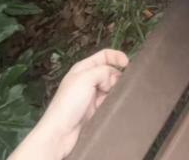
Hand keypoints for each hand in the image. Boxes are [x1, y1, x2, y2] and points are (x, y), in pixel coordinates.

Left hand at [9, 49, 128, 159]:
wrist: (61, 132)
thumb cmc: (68, 103)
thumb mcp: (86, 78)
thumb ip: (103, 71)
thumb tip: (112, 77)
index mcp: (83, 68)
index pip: (104, 55)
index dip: (116, 56)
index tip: (127, 63)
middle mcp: (87, 79)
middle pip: (109, 71)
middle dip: (116, 76)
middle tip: (116, 85)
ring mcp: (91, 95)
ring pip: (110, 87)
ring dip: (115, 90)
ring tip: (114, 96)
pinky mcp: (95, 109)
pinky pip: (109, 101)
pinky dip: (112, 101)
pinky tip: (112, 105)